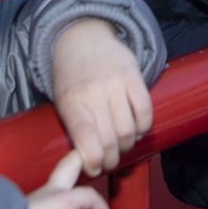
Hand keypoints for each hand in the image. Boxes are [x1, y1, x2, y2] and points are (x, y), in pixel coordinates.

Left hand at [51, 19, 153, 176]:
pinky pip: (145, 109)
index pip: (86, 139)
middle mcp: (94, 93)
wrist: (82, 38)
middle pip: (110, 138)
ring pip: (129, 128)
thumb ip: (75, 126)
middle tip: (111, 163)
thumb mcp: (63, 100)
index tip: (96, 169)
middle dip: (112, 158)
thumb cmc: (71, 77)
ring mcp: (115, 84)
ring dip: (129, 145)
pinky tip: (138, 130)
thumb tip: (89, 159)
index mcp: (72, 102)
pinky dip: (144, 126)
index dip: (94, 160)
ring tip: (125, 146)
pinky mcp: (133, 75)